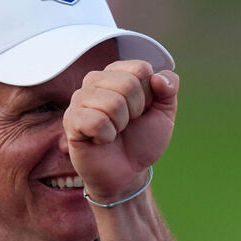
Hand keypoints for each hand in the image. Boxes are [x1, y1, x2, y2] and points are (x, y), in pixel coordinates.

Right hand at [65, 60, 178, 204]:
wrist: (128, 171)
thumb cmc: (142, 140)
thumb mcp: (164, 113)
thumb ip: (169, 89)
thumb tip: (159, 77)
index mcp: (117, 74)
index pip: (141, 68)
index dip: (150, 95)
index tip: (143, 110)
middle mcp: (95, 80)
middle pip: (128, 83)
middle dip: (137, 111)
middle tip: (128, 124)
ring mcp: (80, 99)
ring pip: (113, 103)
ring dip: (121, 125)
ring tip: (115, 131)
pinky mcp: (71, 120)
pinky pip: (96, 121)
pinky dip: (106, 136)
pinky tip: (101, 140)